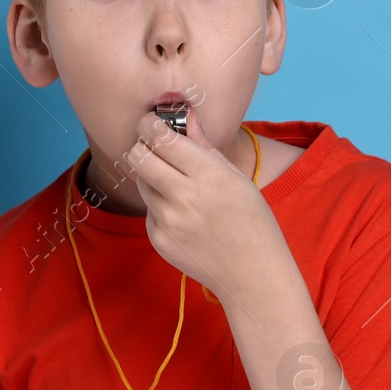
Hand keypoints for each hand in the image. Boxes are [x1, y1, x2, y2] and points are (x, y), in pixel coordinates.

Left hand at [127, 106, 286, 300]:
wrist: (252, 273)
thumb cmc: (251, 219)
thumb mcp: (235, 177)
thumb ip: (204, 146)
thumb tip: (186, 116)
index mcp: (208, 175)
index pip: (160, 138)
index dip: (151, 125)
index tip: (153, 123)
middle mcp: (183, 197)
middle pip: (138, 157)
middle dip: (143, 147)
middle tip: (156, 149)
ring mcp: (168, 221)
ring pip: (142, 183)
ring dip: (153, 178)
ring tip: (179, 188)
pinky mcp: (159, 240)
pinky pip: (149, 211)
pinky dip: (160, 207)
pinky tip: (185, 217)